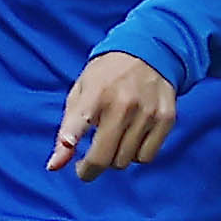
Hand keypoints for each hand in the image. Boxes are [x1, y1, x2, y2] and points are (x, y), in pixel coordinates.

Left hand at [49, 50, 177, 178]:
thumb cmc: (106, 77)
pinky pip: (147, 157)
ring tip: (113, 141)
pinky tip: (132, 140)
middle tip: (87, 163)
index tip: (64, 164)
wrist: (146, 52)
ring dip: (115, 158)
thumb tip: (54, 166)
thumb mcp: (79, 93)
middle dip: (91, 168)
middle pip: (104, 158)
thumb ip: (66, 130)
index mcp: (96, 93)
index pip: (78, 126)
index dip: (69, 147)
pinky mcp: (166, 119)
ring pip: (125, 161)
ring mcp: (148, 112)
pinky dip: (136, 155)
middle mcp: (124, 104)